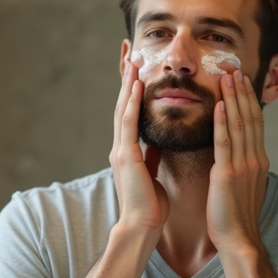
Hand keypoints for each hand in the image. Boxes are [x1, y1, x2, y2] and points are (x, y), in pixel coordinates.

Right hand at [110, 59, 168, 235]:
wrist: (143, 225)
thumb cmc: (150, 204)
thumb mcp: (152, 172)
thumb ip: (151, 155)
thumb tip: (157, 141)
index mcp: (127, 150)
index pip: (129, 112)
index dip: (130, 89)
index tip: (135, 67)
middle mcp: (120, 146)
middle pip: (121, 104)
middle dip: (125, 78)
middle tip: (128, 52)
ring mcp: (121, 150)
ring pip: (122, 108)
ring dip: (126, 83)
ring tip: (131, 59)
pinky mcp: (126, 156)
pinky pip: (129, 123)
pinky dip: (130, 102)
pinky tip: (135, 85)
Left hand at [208, 70, 268, 252]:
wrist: (238, 240)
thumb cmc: (234, 215)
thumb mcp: (242, 185)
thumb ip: (240, 165)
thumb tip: (235, 153)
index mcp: (257, 161)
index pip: (255, 122)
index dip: (249, 99)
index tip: (242, 79)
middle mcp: (255, 159)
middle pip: (251, 117)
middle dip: (243, 91)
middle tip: (235, 67)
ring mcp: (243, 166)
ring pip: (240, 125)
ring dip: (234, 98)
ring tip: (228, 76)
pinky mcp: (228, 175)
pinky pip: (225, 144)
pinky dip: (223, 122)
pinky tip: (220, 105)